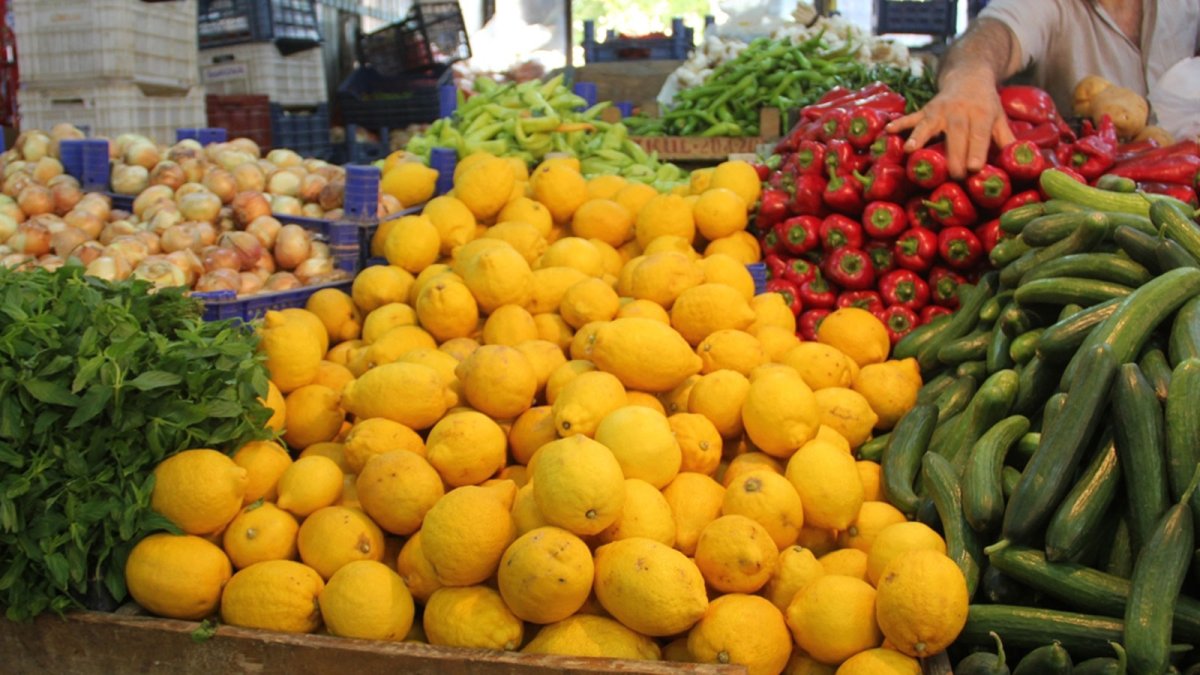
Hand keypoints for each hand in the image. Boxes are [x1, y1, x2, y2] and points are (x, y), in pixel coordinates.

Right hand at [886, 73, 1015, 179]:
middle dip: (954, 154)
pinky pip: (912, 117)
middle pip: (956, 134)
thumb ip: (1006, 140)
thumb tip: (1017, 163)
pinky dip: (900, 123)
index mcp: (982, 114)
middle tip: (953, 175)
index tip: (973, 168)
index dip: (977, 150)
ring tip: (910, 150)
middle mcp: (960, 111)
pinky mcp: (926, 110)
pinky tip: (888, 130)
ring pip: (929, 124)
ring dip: (919, 136)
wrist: (969, 76)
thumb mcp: (1000, 118)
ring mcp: (940, 110)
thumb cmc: (986, 104)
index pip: (979, 134)